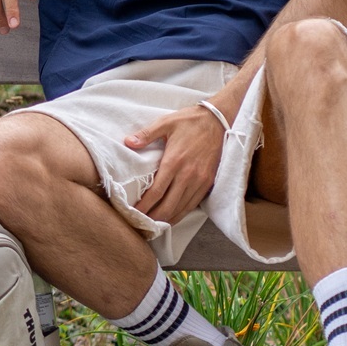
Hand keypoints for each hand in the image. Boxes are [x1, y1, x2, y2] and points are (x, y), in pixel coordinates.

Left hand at [124, 103, 229, 225]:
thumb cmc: (190, 121)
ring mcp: (199, 181)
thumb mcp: (165, 122)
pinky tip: (172, 217)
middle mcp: (187, 175)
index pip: (156, 192)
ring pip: (181, 209)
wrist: (218, 120)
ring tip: (154, 225)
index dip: (144, 206)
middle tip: (142, 224)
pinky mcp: (208, 183)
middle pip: (168, 206)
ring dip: (167, 219)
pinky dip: (181, 214)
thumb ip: (146, 134)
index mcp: (174, 161)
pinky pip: (193, 204)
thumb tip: (128, 142)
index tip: (134, 212)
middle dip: (154, 218)